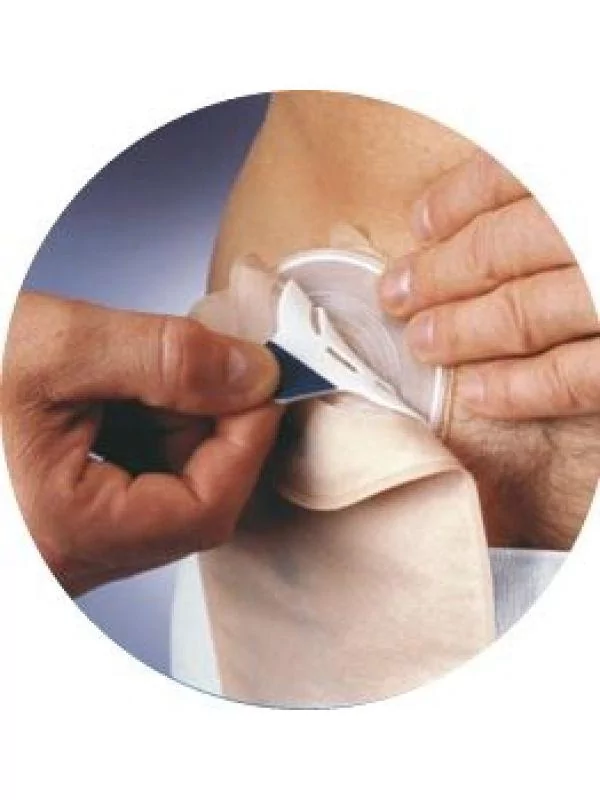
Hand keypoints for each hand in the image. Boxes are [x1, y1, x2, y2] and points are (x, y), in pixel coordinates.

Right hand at [1, 292, 280, 595]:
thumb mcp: (52, 350)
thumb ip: (161, 359)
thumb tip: (253, 371)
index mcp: (70, 532)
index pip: (208, 507)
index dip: (248, 437)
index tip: (262, 373)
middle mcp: (75, 555)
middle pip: (195, 497)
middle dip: (213, 420)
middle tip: (206, 354)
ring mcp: (71, 542)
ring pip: (169, 487)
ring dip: (179, 419)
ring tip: (145, 364)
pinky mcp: (68, 518)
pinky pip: (136, 480)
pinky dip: (148, 427)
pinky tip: (122, 386)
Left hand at [379, 151, 598, 419]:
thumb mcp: (591, 154)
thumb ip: (550, 177)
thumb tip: (491, 192)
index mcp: (587, 164)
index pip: (509, 176)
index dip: (456, 202)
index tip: (420, 223)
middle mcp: (593, 227)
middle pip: (499, 250)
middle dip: (437, 275)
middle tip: (394, 295)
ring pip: (521, 315)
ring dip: (460, 331)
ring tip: (420, 343)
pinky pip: (570, 378)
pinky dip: (518, 388)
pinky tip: (477, 394)